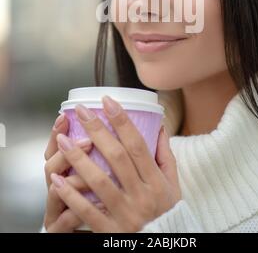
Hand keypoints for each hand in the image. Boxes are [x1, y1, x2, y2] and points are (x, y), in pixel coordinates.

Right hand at [43, 113, 93, 231]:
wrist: (81, 232)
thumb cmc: (89, 202)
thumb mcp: (94, 174)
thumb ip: (100, 155)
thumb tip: (115, 127)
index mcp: (62, 173)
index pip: (52, 149)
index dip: (55, 133)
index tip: (64, 117)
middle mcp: (55, 189)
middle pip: (50, 166)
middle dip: (69, 152)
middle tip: (88, 141)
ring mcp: (55, 209)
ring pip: (55, 191)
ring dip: (75, 179)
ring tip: (93, 177)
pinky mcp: (59, 228)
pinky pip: (66, 219)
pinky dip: (79, 208)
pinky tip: (98, 201)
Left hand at [50, 96, 181, 232]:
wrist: (163, 247)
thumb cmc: (167, 213)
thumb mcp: (173, 185)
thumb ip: (165, 156)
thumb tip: (159, 127)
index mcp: (156, 181)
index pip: (137, 145)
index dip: (122, 121)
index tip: (108, 101)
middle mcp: (141, 195)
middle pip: (117, 158)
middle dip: (97, 131)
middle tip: (81, 111)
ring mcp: (125, 214)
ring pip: (99, 182)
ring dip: (78, 159)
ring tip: (62, 141)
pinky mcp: (110, 231)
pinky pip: (87, 211)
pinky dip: (70, 195)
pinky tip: (56, 179)